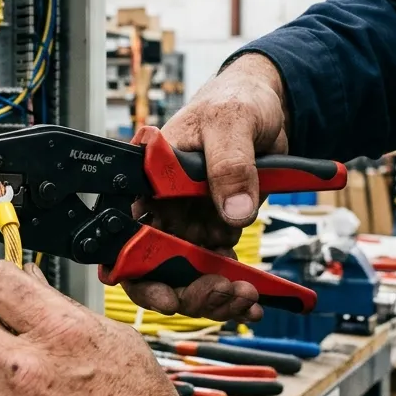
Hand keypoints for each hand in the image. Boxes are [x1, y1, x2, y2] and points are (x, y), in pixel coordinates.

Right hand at [126, 53, 288, 320]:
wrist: (268, 109)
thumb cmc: (236, 101)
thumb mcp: (231, 123)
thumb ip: (230, 165)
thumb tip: (232, 212)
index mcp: (148, 177)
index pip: (127, 232)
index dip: (140, 270)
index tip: (168, 293)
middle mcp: (162, 205)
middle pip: (154, 266)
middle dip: (187, 289)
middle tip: (221, 290)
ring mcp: (188, 221)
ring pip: (186, 276)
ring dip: (213, 293)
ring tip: (244, 292)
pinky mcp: (214, 230)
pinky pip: (214, 270)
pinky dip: (231, 288)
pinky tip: (251, 294)